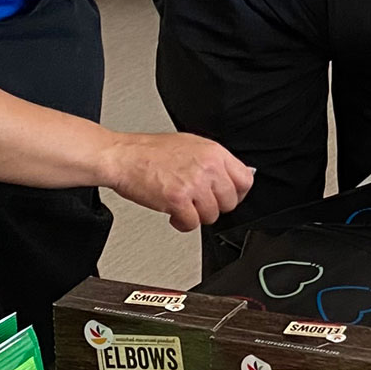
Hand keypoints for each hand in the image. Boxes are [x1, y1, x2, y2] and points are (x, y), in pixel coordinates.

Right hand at [98, 132, 253, 231]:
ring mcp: (194, 183)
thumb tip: (232, 175)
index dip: (237, 193)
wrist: (125, 157)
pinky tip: (174, 213)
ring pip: (212, 216)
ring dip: (197, 216)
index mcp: (213, 152)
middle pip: (230, 202)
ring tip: (183, 205)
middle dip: (214, 206)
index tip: (227, 197)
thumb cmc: (151, 151)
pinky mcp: (178, 200)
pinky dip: (182, 223)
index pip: (245, 180)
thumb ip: (213, 161)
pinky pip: (192, 224)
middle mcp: (207, 167)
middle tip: (198, 202)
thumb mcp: (191, 145)